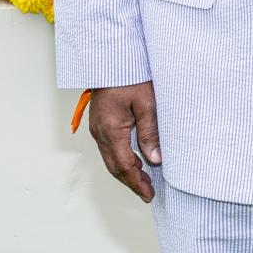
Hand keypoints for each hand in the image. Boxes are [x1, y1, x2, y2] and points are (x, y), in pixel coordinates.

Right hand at [87, 82, 160, 203]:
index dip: (137, 182)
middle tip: (148, 193)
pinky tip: (135, 160)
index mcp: (110, 129)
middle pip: (114, 166)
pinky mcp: (100, 122)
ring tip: (144, 180)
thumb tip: (155, 159)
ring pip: (111, 158)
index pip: (124, 165)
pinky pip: (109, 148)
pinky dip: (121, 158)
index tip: (149, 194)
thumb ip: (150, 133)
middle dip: (131, 181)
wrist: (111, 58)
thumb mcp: (147, 104)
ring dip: (126, 171)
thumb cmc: (130, 75)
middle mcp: (100, 132)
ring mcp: (97, 127)